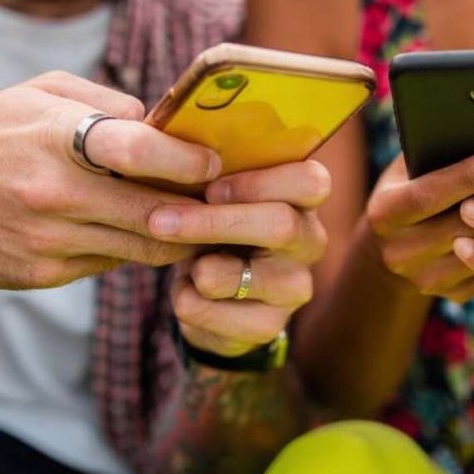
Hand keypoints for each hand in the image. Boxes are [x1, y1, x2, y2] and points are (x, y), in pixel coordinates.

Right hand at [0, 73, 224, 288]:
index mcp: (59, 137)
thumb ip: (109, 104)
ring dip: (175, 239)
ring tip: (195, 223)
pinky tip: (137, 236)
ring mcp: (46, 238)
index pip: (144, 151)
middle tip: (224, 203)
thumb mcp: (44, 93)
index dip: (189, 161)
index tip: (214, 162)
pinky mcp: (37, 273)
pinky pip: (106, 264)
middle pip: (157, 213)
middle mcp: (55, 192)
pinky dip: (129, 251)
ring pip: (140, 248)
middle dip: (199, 211)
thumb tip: (166, 124)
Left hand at [170, 160, 330, 357]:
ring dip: (198, 269)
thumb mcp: (215, 197)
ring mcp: (295, 286)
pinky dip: (190, 303)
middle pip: (280, 225)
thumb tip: (170, 148)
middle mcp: (309, 241)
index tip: (209, 187)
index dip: (260, 183)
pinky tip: (187, 292)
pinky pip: (221, 315)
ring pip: (244, 276)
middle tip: (161, 221)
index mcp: (302, 199)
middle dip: (212, 222)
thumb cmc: (214, 228)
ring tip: (182, 264)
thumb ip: (210, 176)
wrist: (213, 296)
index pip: (311, 181)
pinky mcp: (270, 325)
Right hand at [365, 148, 473, 302]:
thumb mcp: (410, 164)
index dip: (470, 174)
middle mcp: (399, 253)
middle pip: (461, 225)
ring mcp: (426, 279)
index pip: (429, 194)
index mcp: (383, 214)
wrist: (396, 244)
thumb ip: (436, 151)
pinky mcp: (453, 294)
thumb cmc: (412, 185)